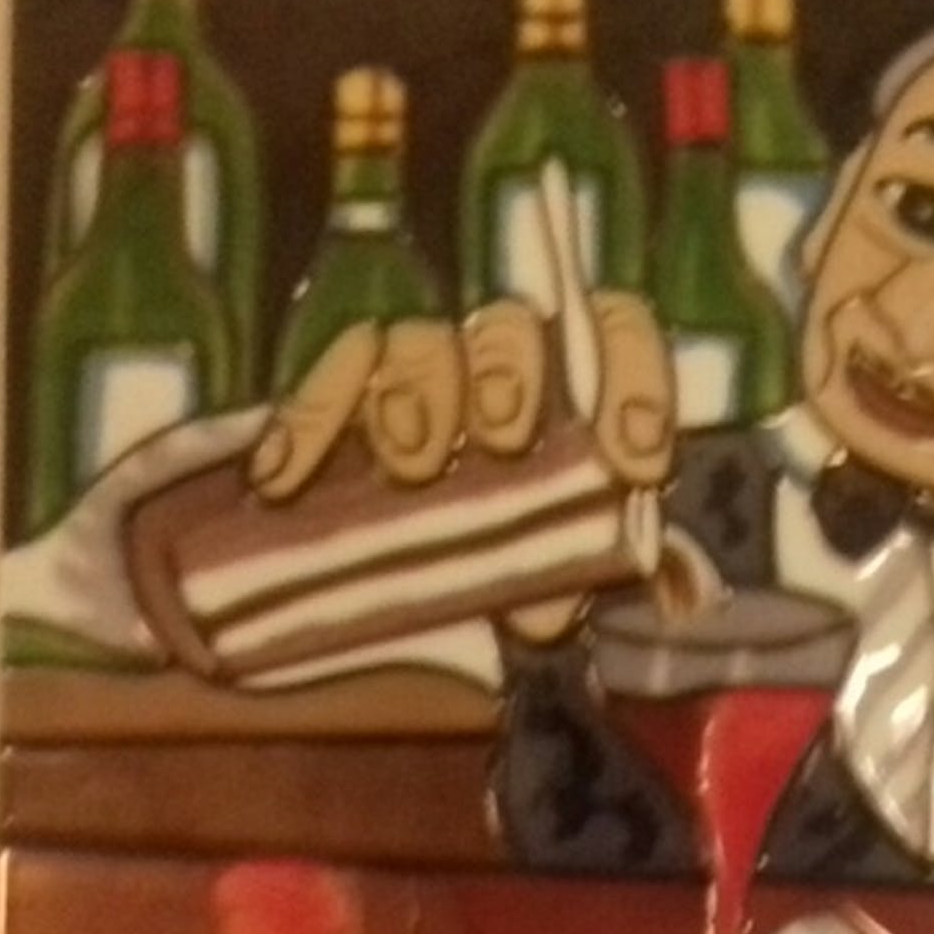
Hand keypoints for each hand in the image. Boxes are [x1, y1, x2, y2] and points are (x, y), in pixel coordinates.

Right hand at [245, 292, 676, 641]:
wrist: (411, 546)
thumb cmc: (517, 537)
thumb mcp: (570, 553)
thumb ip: (609, 564)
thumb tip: (647, 601)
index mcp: (575, 376)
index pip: (619, 336)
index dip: (634, 387)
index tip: (634, 461)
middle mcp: (502, 351)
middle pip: (509, 332)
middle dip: (509, 376)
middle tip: (502, 435)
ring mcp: (420, 359)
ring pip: (419, 343)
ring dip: (415, 395)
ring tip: (411, 462)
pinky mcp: (346, 381)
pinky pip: (326, 378)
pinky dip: (308, 424)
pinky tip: (286, 480)